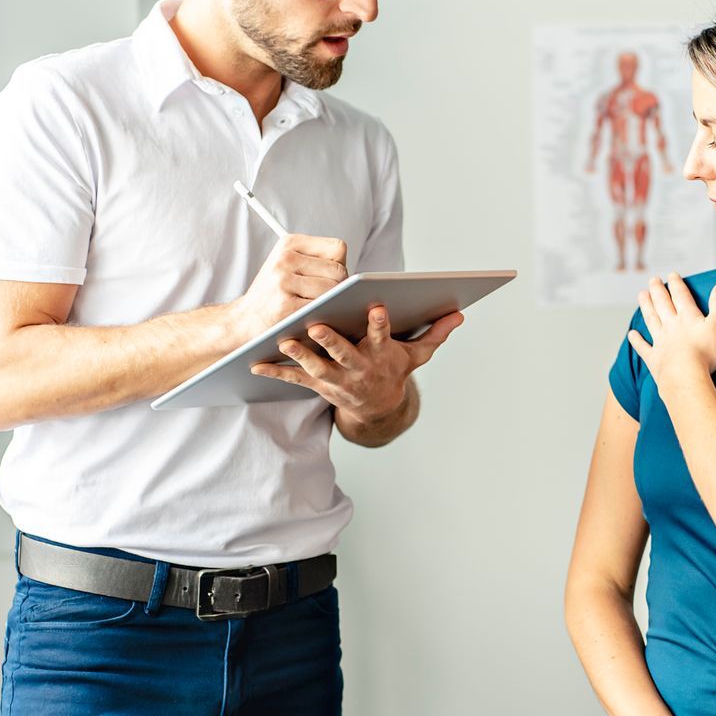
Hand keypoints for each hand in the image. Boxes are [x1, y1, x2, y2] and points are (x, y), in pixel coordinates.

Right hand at [235, 234, 348, 332]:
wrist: (243, 320)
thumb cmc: (275, 294)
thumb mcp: (289, 265)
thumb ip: (319, 261)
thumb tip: (359, 278)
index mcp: (290, 243)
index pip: (338, 248)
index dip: (340, 265)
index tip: (329, 278)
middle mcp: (285, 258)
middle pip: (339, 271)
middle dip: (339, 288)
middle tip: (326, 298)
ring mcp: (283, 281)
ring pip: (333, 290)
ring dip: (332, 303)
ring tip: (319, 308)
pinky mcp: (285, 306)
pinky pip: (321, 308)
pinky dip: (323, 315)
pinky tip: (313, 319)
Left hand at [250, 304, 464, 420]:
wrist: (377, 409)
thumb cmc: (394, 371)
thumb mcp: (416, 355)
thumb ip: (435, 333)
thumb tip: (459, 314)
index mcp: (381, 355)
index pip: (383, 337)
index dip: (381, 324)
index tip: (378, 307)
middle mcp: (358, 368)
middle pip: (344, 353)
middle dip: (331, 341)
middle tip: (317, 324)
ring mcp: (336, 379)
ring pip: (316, 366)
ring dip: (299, 355)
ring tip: (283, 340)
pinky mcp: (319, 386)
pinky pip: (294, 380)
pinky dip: (275, 373)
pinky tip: (256, 364)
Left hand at [628, 273, 715, 389]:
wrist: (685, 375)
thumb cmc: (705, 352)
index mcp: (687, 317)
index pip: (681, 296)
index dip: (677, 284)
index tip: (672, 275)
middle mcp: (671, 326)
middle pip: (662, 304)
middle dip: (657, 290)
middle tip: (652, 280)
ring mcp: (660, 342)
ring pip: (651, 319)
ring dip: (646, 306)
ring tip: (641, 295)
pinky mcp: (654, 359)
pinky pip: (643, 347)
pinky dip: (637, 340)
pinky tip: (632, 334)